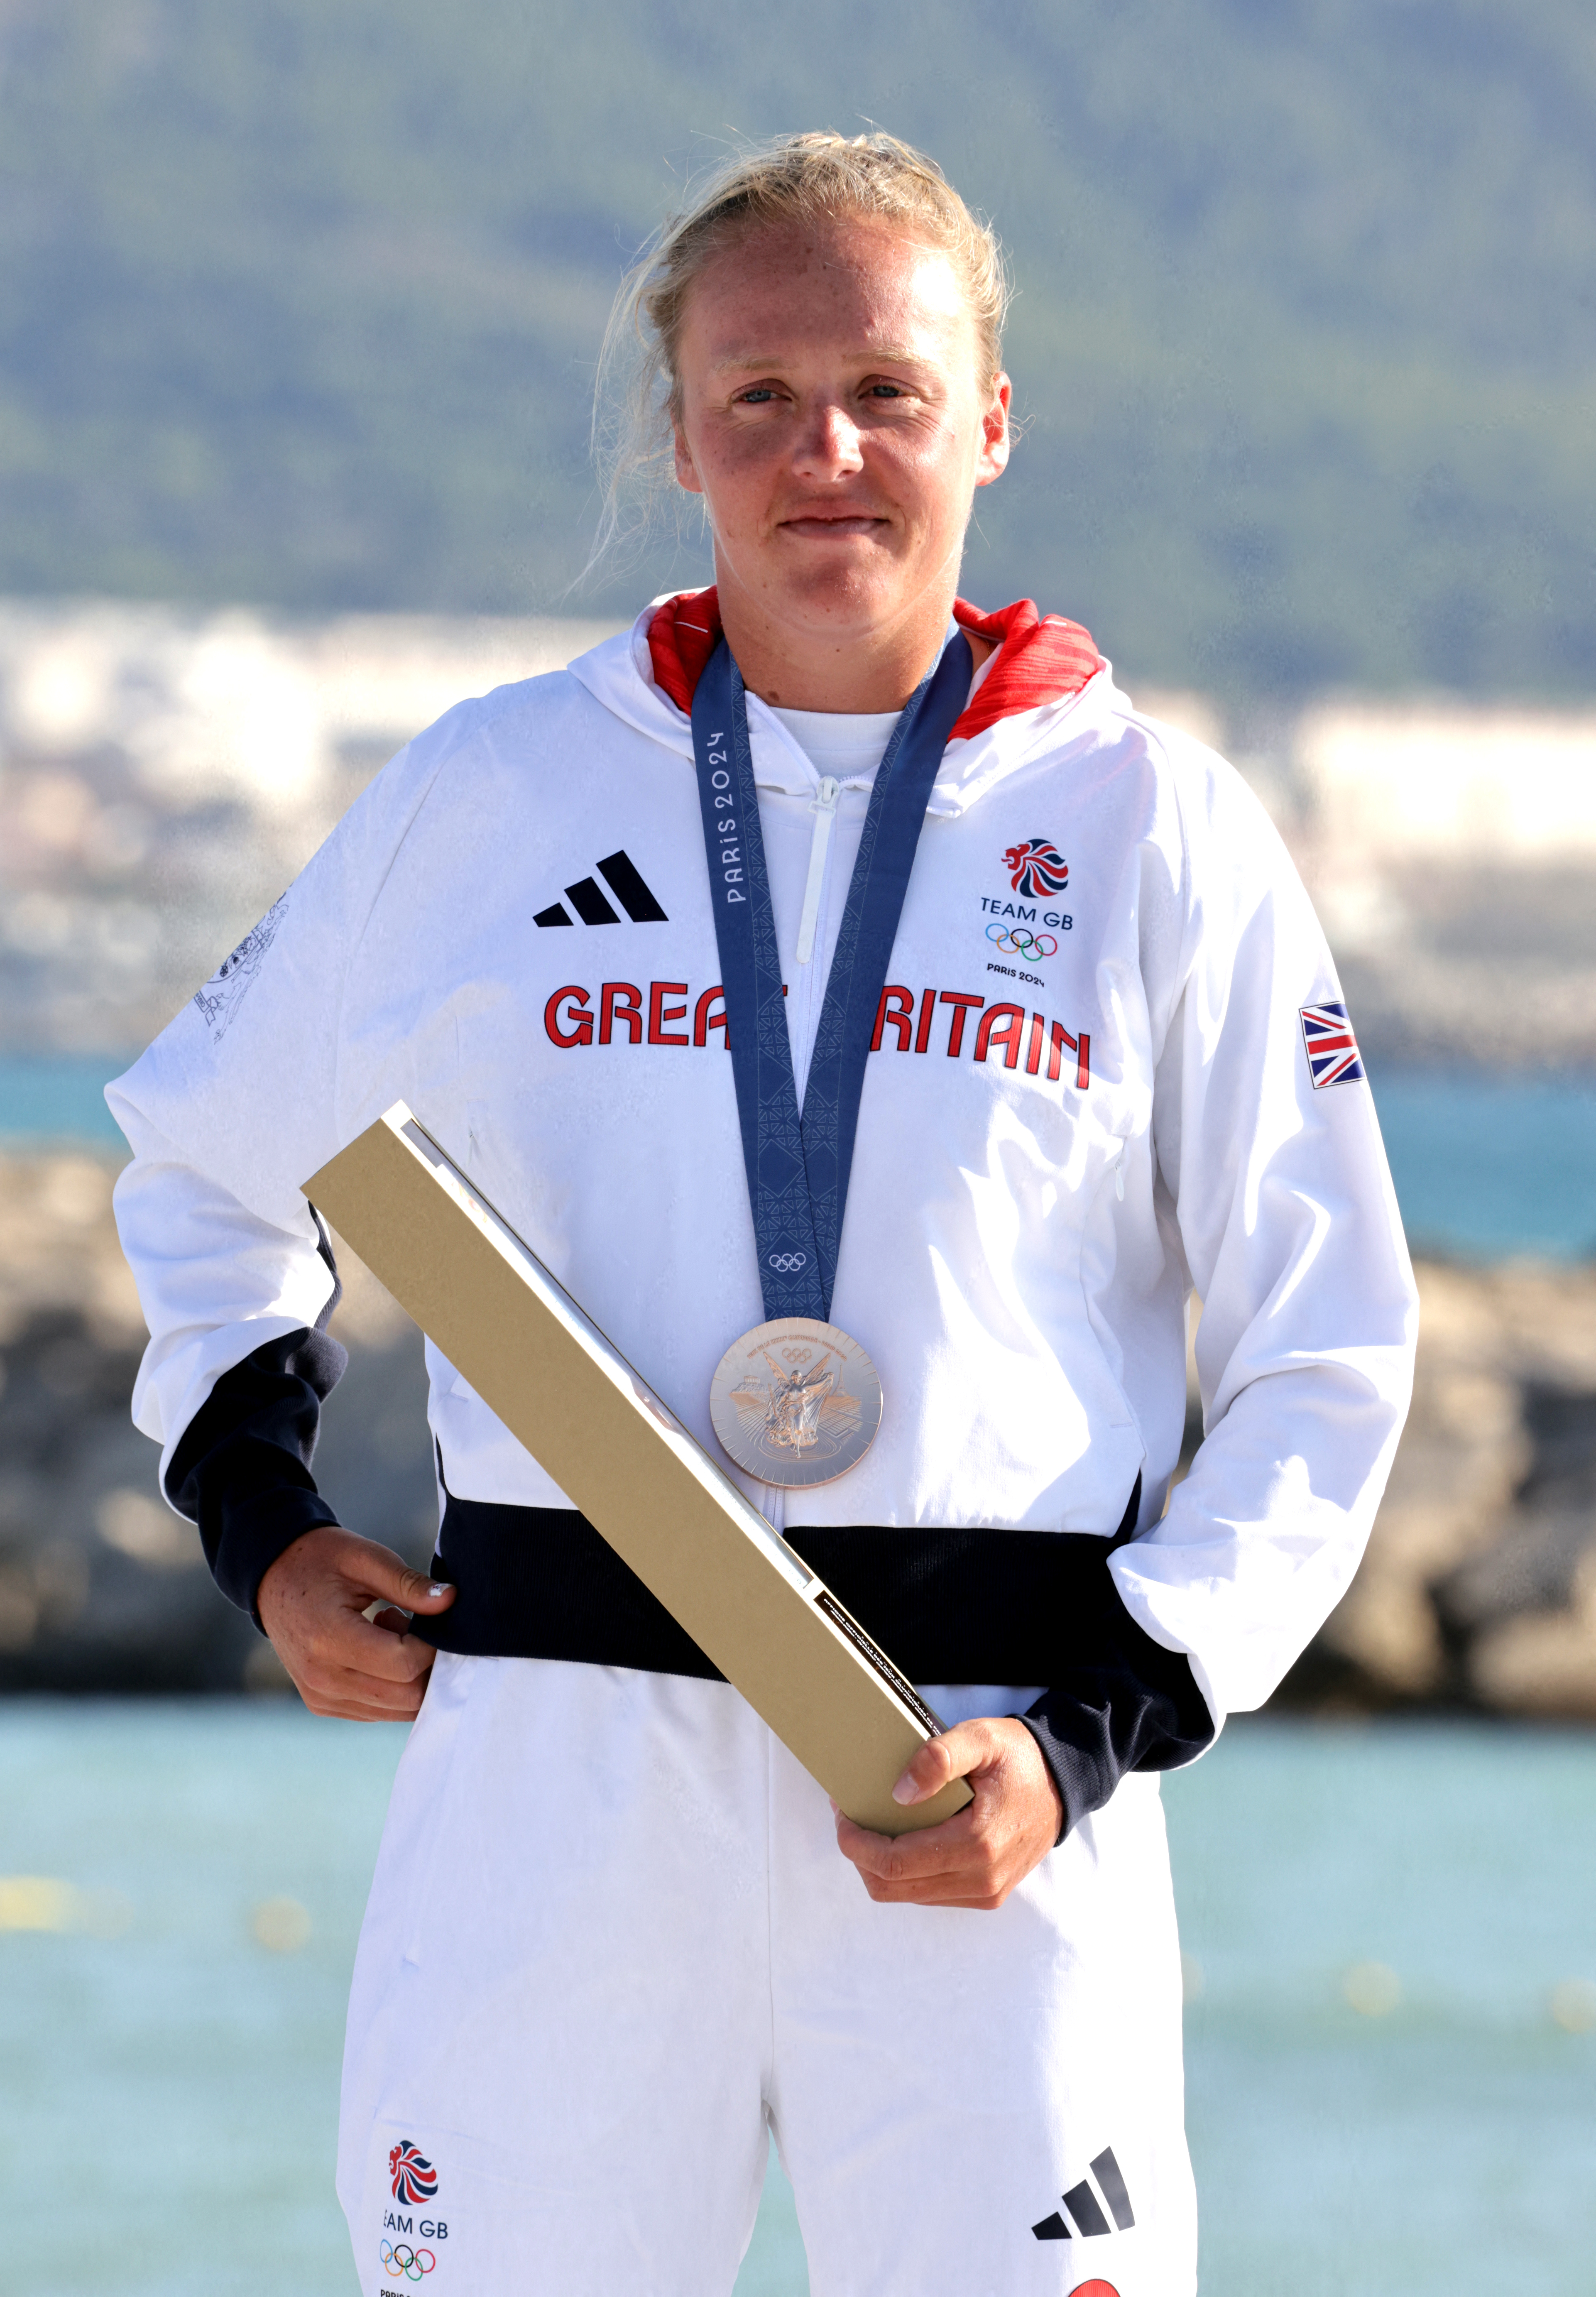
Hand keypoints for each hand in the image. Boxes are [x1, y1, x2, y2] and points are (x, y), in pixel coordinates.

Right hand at [256, 1526, 455, 1721]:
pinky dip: (392, 1687)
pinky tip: (377, 1649)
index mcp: (328, 1639)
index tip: (429, 1618)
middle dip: (426, 1665)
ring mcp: (320, 1696)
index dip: (430, 1645)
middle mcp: (321, 1678)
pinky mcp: (322, 1704)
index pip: (404, 1665)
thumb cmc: (321, 1560)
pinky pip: (376, 1710)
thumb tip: (450, 1600)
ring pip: (395, 1710)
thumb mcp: (366, 1559)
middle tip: (411, 1623)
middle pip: (405, 1696)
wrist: (272, 1575)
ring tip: (390, 1632)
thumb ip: (409, 1584)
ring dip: (410, 1677)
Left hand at [834, 1716, 1062, 1910]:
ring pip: (907, 1895)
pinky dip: (906, 1871)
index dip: (856, 1843)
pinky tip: (904, 1837)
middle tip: (851, 1816)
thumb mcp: (981, 1738)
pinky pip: (929, 1893)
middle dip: (861, 1854)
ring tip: (873, 1823)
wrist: (1064, 1782)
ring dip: (880, 1864)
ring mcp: (986, 1892)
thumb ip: (938, 1758)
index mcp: (977, 1843)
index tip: (843, 1813)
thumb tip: (898, 1793)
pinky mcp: (987, 1894)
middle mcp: (982, 1879)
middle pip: (893, 1886)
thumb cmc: (1019, 1757)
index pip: (895, 1863)